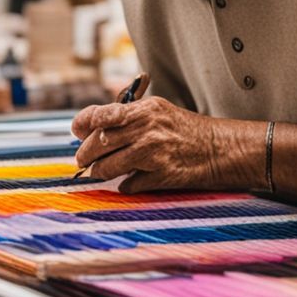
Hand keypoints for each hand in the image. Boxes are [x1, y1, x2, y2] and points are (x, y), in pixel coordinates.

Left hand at [71, 96, 258, 192]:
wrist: (218, 149)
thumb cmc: (184, 130)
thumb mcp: (157, 111)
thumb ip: (126, 116)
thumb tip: (89, 126)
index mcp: (143, 110)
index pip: (99, 115)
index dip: (82, 125)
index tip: (77, 133)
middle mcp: (146, 129)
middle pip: (98, 143)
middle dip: (85, 155)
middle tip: (82, 161)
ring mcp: (153, 153)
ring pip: (107, 167)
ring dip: (100, 172)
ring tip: (100, 172)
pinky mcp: (160, 175)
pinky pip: (128, 185)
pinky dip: (126, 186)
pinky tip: (132, 181)